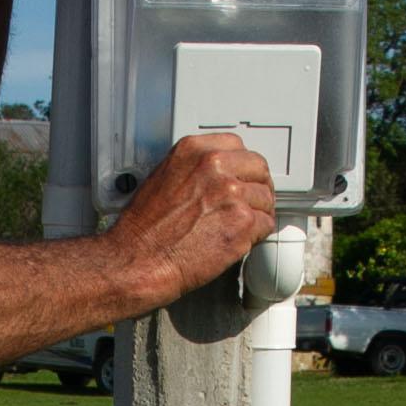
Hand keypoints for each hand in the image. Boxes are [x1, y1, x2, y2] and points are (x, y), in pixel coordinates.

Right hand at [107, 130, 281, 307]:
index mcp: (194, 150)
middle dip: (257, 187)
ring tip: (240, 226)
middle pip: (259, 169)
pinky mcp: (243, 223)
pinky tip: (239, 239)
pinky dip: (257, 235)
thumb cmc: (144, 228)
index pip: (238, 145)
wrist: (138, 260)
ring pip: (266, 199)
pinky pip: (266, 225)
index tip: (242, 177)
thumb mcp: (164, 177)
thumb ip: (195, 169)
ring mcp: (232, 194)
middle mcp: (215, 166)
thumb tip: (220, 175)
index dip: (243, 166)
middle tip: (250, 202)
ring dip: (258, 213)